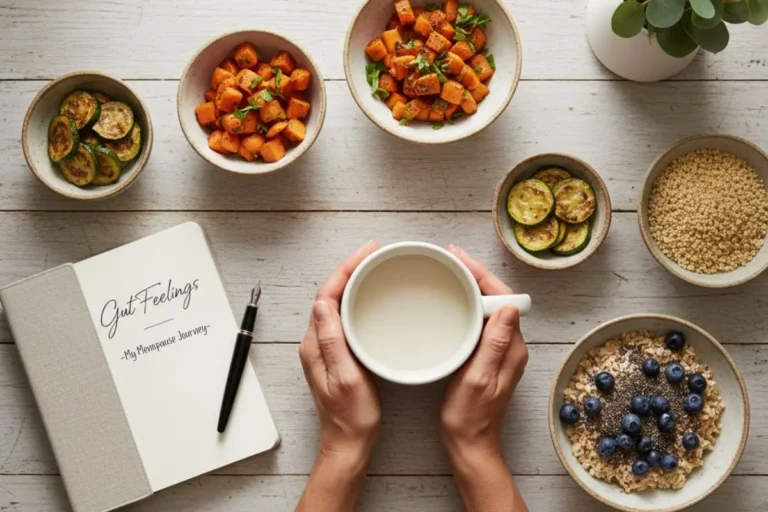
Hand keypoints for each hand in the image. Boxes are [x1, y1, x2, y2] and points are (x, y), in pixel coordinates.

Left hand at [299, 240, 381, 463]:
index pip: (327, 295)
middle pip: (329, 294)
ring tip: (373, 266)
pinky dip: (355, 299)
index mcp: (315, 344)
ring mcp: (324, 348)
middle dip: (350, 268)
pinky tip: (369, 297)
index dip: (346, 269)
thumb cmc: (351, 417)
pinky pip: (342, 316)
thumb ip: (333, 341)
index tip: (366, 252)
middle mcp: (315, 342)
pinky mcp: (335, 354)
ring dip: (352, 281)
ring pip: (335, 303)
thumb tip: (322, 303)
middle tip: (373, 252)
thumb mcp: (346, 378)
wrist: (348, 443)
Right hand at [440, 244, 529, 511]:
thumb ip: (495, 344)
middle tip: (450, 258)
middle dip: (476, 274)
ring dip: (473, 287)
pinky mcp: (489, 356)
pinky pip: (482, 320)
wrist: (470, 444)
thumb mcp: (478, 379)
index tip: (459, 258)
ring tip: (450, 271)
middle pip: (498, 297)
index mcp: (512, 347)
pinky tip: (452, 301)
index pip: (504, 297)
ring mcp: (501, 350)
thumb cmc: (469, 417)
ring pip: (490, 307)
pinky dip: (468, 305)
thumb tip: (509, 307)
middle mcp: (511, 345)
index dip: (482, 274)